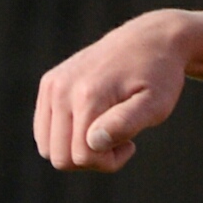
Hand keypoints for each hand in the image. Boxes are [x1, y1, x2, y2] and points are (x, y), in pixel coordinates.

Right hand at [34, 14, 188, 172]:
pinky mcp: (49, 84)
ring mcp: (52, 85)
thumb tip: (93, 142)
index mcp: (88, 95)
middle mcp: (62, 89)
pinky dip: (66, 137)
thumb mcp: (156, 104)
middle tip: (118, 140)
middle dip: (91, 159)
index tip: (131, 145)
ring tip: (105, 131)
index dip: (109, 162)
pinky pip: (44, 132)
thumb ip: (126, 123)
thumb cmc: (158, 77)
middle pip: (60, 157)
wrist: (150, 41)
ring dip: (77, 150)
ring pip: (48, 148)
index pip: (83, 156)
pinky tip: (93, 123)